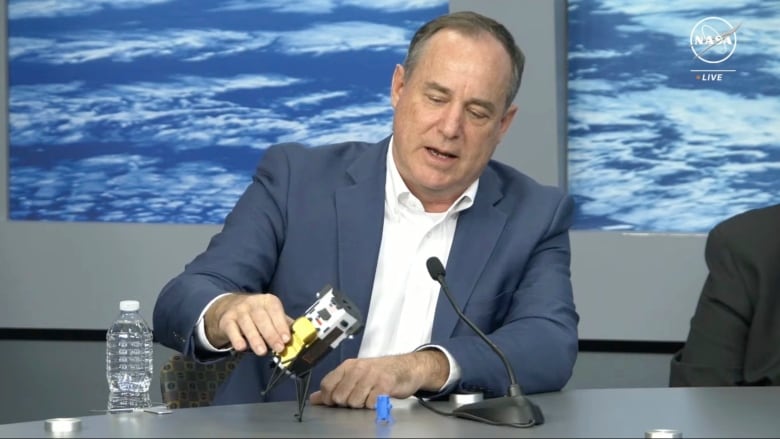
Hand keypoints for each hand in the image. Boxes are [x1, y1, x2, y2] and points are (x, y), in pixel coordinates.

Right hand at [204, 293, 292, 355]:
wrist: (228, 307)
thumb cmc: (255, 314)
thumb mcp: (270, 314)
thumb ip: (283, 323)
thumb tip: (298, 335)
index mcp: (267, 301)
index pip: (275, 311)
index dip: (281, 325)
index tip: (287, 339)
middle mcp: (252, 303)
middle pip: (262, 319)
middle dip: (271, 335)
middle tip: (278, 348)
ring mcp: (238, 311)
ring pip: (247, 325)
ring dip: (256, 339)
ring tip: (262, 352)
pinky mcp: (226, 320)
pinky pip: (232, 330)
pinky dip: (236, 338)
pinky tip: (242, 347)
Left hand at [309, 350, 448, 408]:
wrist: (407, 367)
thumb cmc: (380, 372)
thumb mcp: (355, 375)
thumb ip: (335, 386)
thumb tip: (314, 399)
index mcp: (348, 366)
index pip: (327, 384)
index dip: (329, 398)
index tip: (336, 402)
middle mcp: (358, 368)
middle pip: (340, 396)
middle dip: (347, 403)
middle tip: (358, 399)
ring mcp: (372, 375)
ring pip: (354, 401)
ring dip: (361, 405)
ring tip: (369, 398)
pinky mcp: (385, 383)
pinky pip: (371, 403)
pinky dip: (374, 406)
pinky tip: (378, 399)